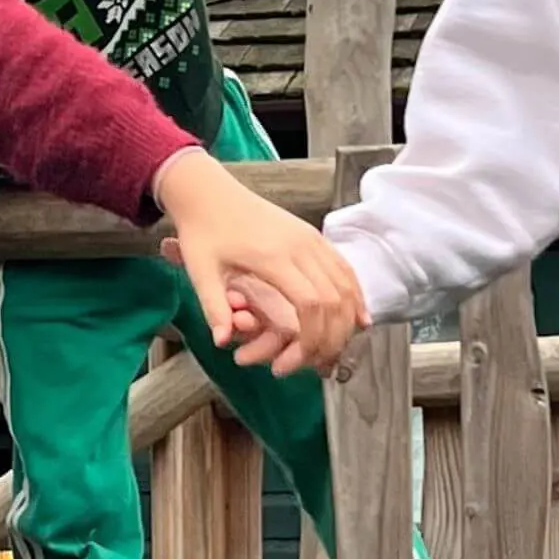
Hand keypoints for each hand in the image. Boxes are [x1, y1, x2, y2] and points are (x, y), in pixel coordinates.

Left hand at [150, 148, 364, 375]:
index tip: (292, 363)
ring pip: (346, 284)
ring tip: (335, 350)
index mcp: (273, 257)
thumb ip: (213, 307)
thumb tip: (221, 341)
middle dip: (331, 339)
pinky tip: (359, 319)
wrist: (208, 192)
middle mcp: (300, 246)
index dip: (310, 340)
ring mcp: (311, 239)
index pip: (310, 304)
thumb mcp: (199, 270)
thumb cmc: (202, 231)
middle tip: (317, 366)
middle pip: (334, 299)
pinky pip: (344, 268)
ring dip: (348, 321)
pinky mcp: (313, 236)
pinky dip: (355, 295)